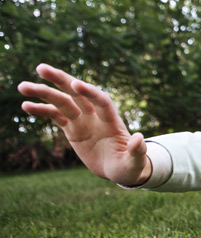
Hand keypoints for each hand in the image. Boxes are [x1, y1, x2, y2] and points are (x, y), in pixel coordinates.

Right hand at [18, 64, 151, 185]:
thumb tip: (140, 138)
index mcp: (112, 121)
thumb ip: (137, 151)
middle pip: (78, 93)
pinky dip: (41, 110)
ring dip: (43, 92)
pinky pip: (55, 116)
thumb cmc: (130, 166)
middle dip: (62, 79)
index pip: (101, 101)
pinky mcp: (72, 129)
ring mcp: (83, 121)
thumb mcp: (135, 162)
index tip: (76, 84)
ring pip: (62, 101)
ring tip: (22, 86)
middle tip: (42, 68)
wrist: (120, 169)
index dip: (90, 92)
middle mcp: (96, 116)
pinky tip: (26, 105)